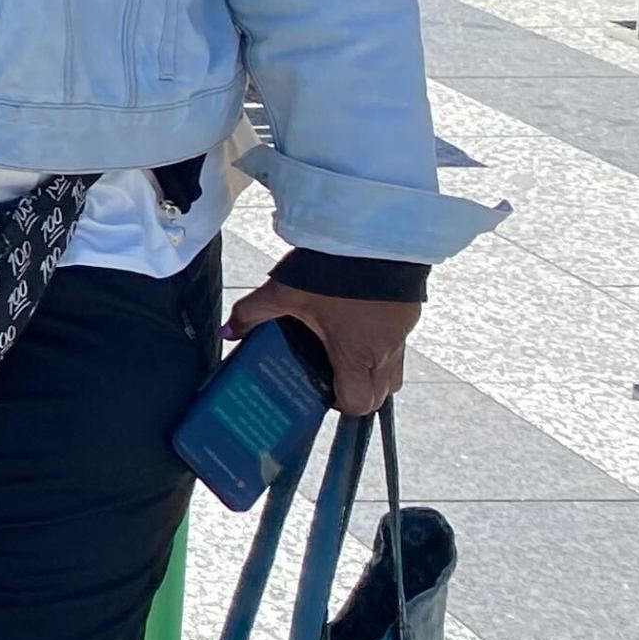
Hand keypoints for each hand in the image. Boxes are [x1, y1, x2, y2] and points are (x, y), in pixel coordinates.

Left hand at [225, 274, 415, 417]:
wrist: (372, 235)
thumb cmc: (331, 269)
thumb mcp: (284, 292)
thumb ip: (252, 314)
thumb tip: (228, 332)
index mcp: (356, 354)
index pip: (360, 402)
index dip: (342, 404)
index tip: (325, 392)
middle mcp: (386, 350)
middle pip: (382, 394)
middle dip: (359, 392)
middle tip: (331, 375)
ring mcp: (402, 333)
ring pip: (395, 371)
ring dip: (373, 370)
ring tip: (344, 351)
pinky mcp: (410, 314)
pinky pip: (399, 343)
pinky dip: (382, 344)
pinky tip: (357, 324)